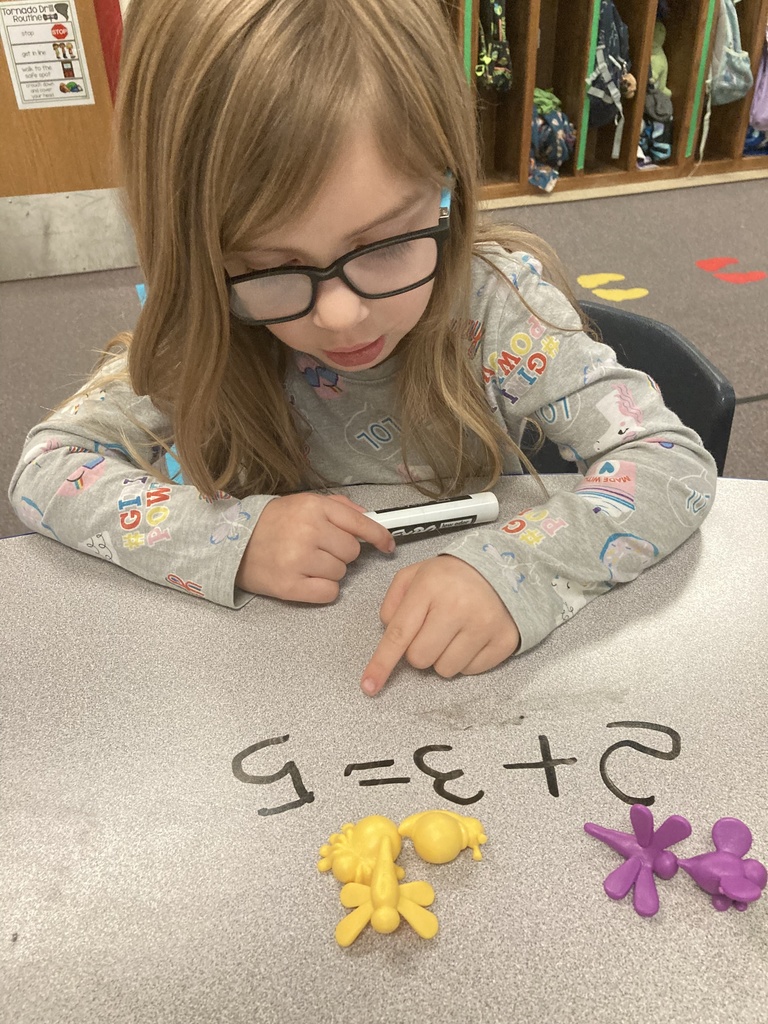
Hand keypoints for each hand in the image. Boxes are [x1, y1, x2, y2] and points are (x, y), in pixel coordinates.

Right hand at [236, 493, 393, 602]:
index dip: (379, 536)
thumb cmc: (270, 524)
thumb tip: (368, 519)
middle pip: (352, 552)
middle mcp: (308, 531)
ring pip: (342, 573)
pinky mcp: (290, 586)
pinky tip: (305, 579)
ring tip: (306, 562)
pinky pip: (329, 592)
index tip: (387, 545)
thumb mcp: (302, 503)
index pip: (360, 524)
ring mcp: (299, 559)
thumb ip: (337, 507)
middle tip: (319, 549)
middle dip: (341, 553)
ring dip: (330, 571)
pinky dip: (323, 589)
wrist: (231, 544)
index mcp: (313, 508)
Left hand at [360, 555, 519, 694]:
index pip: (399, 634)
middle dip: (419, 651)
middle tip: (431, 630)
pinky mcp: (503, 641)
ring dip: (443, 657)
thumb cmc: (453, 576)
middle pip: (419, 659)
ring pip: (444, 670)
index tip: (369, 685)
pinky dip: (466, 659)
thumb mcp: (416, 574)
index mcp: (430, 587)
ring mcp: (483, 625)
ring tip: (454, 632)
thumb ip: (394, 601)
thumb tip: (389, 632)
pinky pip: (470, 671)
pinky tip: (471, 637)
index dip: (382, 663)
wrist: (504, 568)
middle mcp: (457, 607)